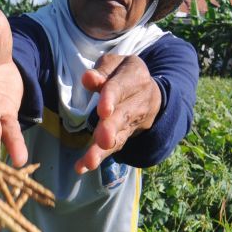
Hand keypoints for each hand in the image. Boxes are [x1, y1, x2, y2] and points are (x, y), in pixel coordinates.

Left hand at [74, 54, 161, 174]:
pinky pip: (114, 148)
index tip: (102, 110)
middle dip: (112, 128)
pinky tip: (82, 167)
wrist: (149, 90)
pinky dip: (99, 158)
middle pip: (124, 116)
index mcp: (134, 77)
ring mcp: (134, 122)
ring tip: (90, 161)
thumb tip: (87, 78)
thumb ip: (101, 71)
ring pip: (119, 136)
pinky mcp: (126, 136)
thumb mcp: (115, 64)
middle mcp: (138, 101)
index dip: (111, 98)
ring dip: (104, 150)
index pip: (121, 88)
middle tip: (102, 139)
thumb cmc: (123, 73)